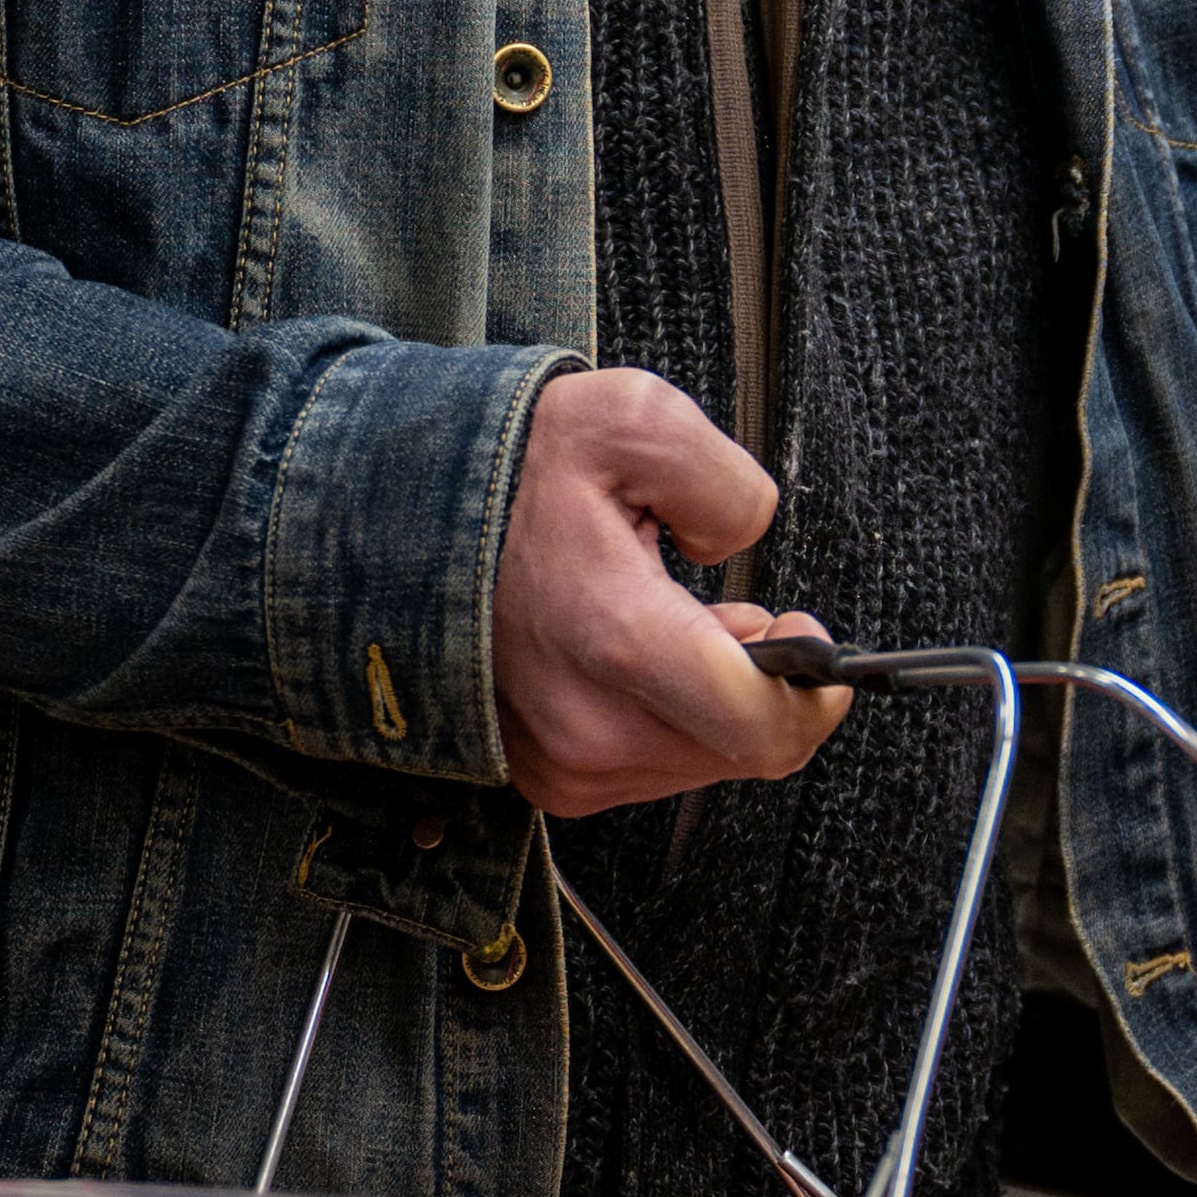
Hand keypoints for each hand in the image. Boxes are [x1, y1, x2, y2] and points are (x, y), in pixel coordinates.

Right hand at [493, 367, 846, 816]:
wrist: (381, 521)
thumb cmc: (503, 470)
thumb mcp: (634, 418)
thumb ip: (726, 482)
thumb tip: (741, 547)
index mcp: (618, 645)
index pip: (765, 729)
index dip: (816, 686)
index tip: (809, 634)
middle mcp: (587, 729)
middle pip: (742, 748)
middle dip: (761, 682)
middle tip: (732, 612)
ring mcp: (558, 764)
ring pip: (697, 759)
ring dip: (710, 698)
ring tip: (670, 619)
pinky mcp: (540, 778)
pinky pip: (645, 765)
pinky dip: (662, 715)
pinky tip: (629, 653)